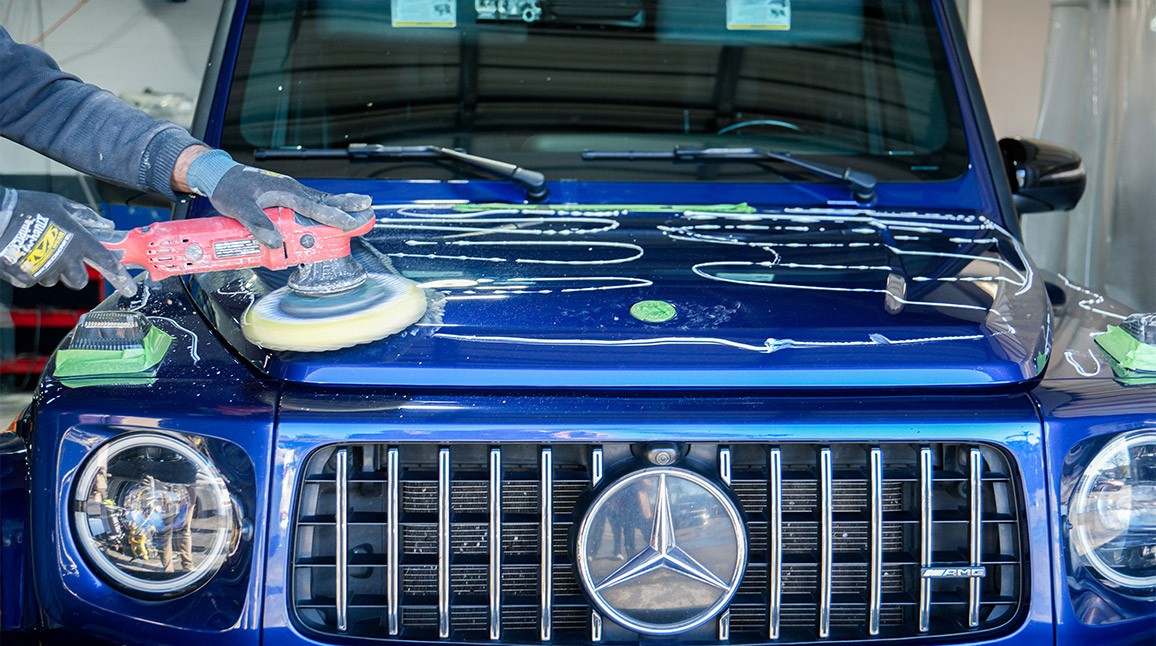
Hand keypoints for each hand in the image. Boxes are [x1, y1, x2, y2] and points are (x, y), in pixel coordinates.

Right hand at [0, 188, 135, 296]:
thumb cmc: (28, 207)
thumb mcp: (61, 205)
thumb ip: (86, 217)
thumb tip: (107, 223)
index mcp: (79, 241)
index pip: (107, 262)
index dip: (121, 277)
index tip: (129, 288)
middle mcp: (66, 258)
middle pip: (79, 280)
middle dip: (74, 273)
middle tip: (63, 259)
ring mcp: (46, 270)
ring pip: (55, 280)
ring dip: (51, 270)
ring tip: (37, 250)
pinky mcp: (26, 277)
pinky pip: (34, 280)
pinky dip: (31, 271)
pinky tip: (23, 254)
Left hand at [181, 148, 373, 248]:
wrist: (218, 174)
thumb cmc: (228, 189)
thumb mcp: (239, 208)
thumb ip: (258, 225)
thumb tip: (276, 242)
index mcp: (285, 191)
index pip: (315, 208)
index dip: (334, 217)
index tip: (351, 223)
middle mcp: (291, 189)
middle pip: (324, 200)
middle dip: (347, 204)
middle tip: (368, 206)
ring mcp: (289, 191)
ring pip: (320, 200)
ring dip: (339, 204)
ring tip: (360, 205)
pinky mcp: (285, 194)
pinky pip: (310, 201)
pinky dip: (324, 206)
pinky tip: (330, 210)